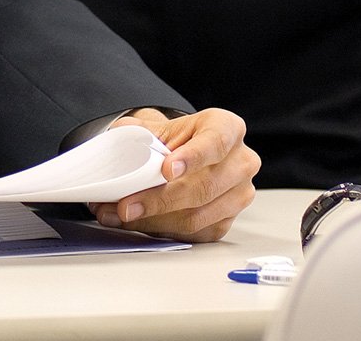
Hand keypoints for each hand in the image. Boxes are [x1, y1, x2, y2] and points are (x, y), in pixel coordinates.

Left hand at [90, 108, 257, 241]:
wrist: (186, 156)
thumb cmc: (175, 140)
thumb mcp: (159, 126)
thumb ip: (140, 132)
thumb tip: (119, 140)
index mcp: (227, 128)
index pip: (215, 142)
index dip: (192, 157)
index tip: (167, 170)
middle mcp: (241, 162)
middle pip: (203, 187)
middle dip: (160, 199)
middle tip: (126, 205)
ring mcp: (238, 195)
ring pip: (196, 216)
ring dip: (153, 220)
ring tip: (121, 215)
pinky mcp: (225, 221)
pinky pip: (192, 234)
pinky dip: (160, 230)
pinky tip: (137, 222)